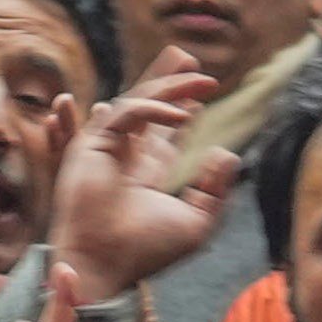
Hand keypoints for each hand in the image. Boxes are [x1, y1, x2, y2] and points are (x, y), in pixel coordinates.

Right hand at [53, 66, 231, 296]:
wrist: (109, 263)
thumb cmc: (148, 252)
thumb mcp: (196, 222)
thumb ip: (214, 189)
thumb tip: (228, 154)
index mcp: (144, 177)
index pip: (163, 137)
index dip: (180, 113)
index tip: (200, 97)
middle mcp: (124, 159)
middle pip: (148, 109)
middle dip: (168, 82)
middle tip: (189, 57)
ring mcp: (106, 149)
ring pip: (137, 103)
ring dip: (167, 83)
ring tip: (197, 69)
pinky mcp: (92, 143)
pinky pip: (128, 112)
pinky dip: (156, 109)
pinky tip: (186, 114)